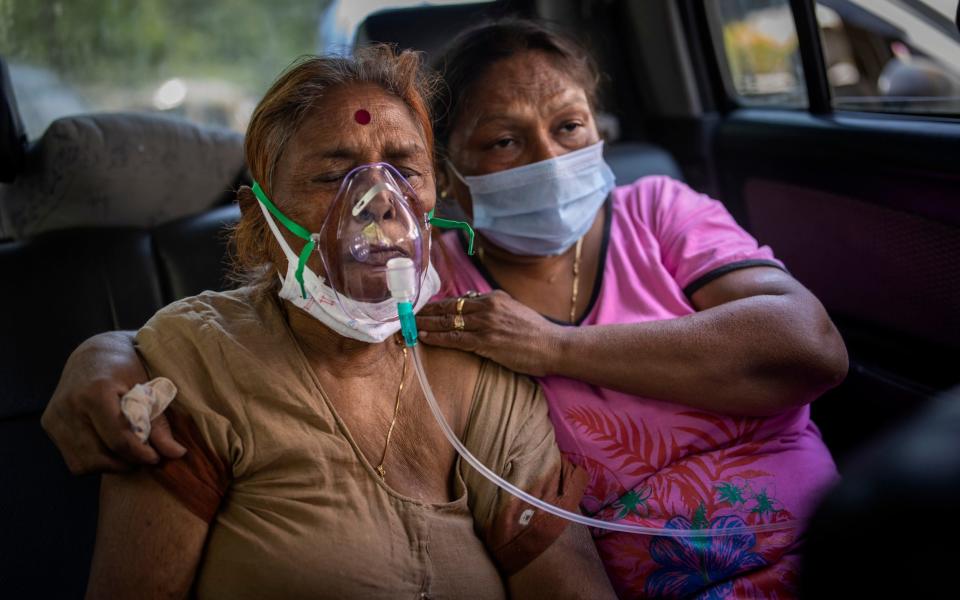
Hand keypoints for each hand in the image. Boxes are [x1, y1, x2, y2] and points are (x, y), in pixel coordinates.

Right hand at [41, 332, 185, 474]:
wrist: (94, 353)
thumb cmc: (127, 368)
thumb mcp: (148, 391)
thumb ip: (160, 425)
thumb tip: (177, 454)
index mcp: (96, 392)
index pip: (118, 440)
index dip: (141, 455)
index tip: (157, 458)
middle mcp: (70, 405)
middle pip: (100, 455)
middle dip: (126, 462)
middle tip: (145, 456)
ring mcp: (56, 415)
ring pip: (84, 463)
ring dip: (110, 465)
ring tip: (128, 452)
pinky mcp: (49, 423)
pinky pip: (73, 458)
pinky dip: (94, 461)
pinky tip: (109, 448)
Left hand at [416, 290, 561, 375]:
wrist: (553, 346)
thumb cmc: (535, 332)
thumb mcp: (513, 310)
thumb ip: (492, 307)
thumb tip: (470, 304)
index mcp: (493, 298)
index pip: (457, 300)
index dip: (436, 306)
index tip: (421, 309)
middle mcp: (487, 307)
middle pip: (447, 308)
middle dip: (425, 313)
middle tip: (406, 316)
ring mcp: (486, 324)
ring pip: (448, 322)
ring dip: (426, 325)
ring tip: (409, 327)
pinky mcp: (487, 342)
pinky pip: (455, 339)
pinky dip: (437, 338)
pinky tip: (425, 338)